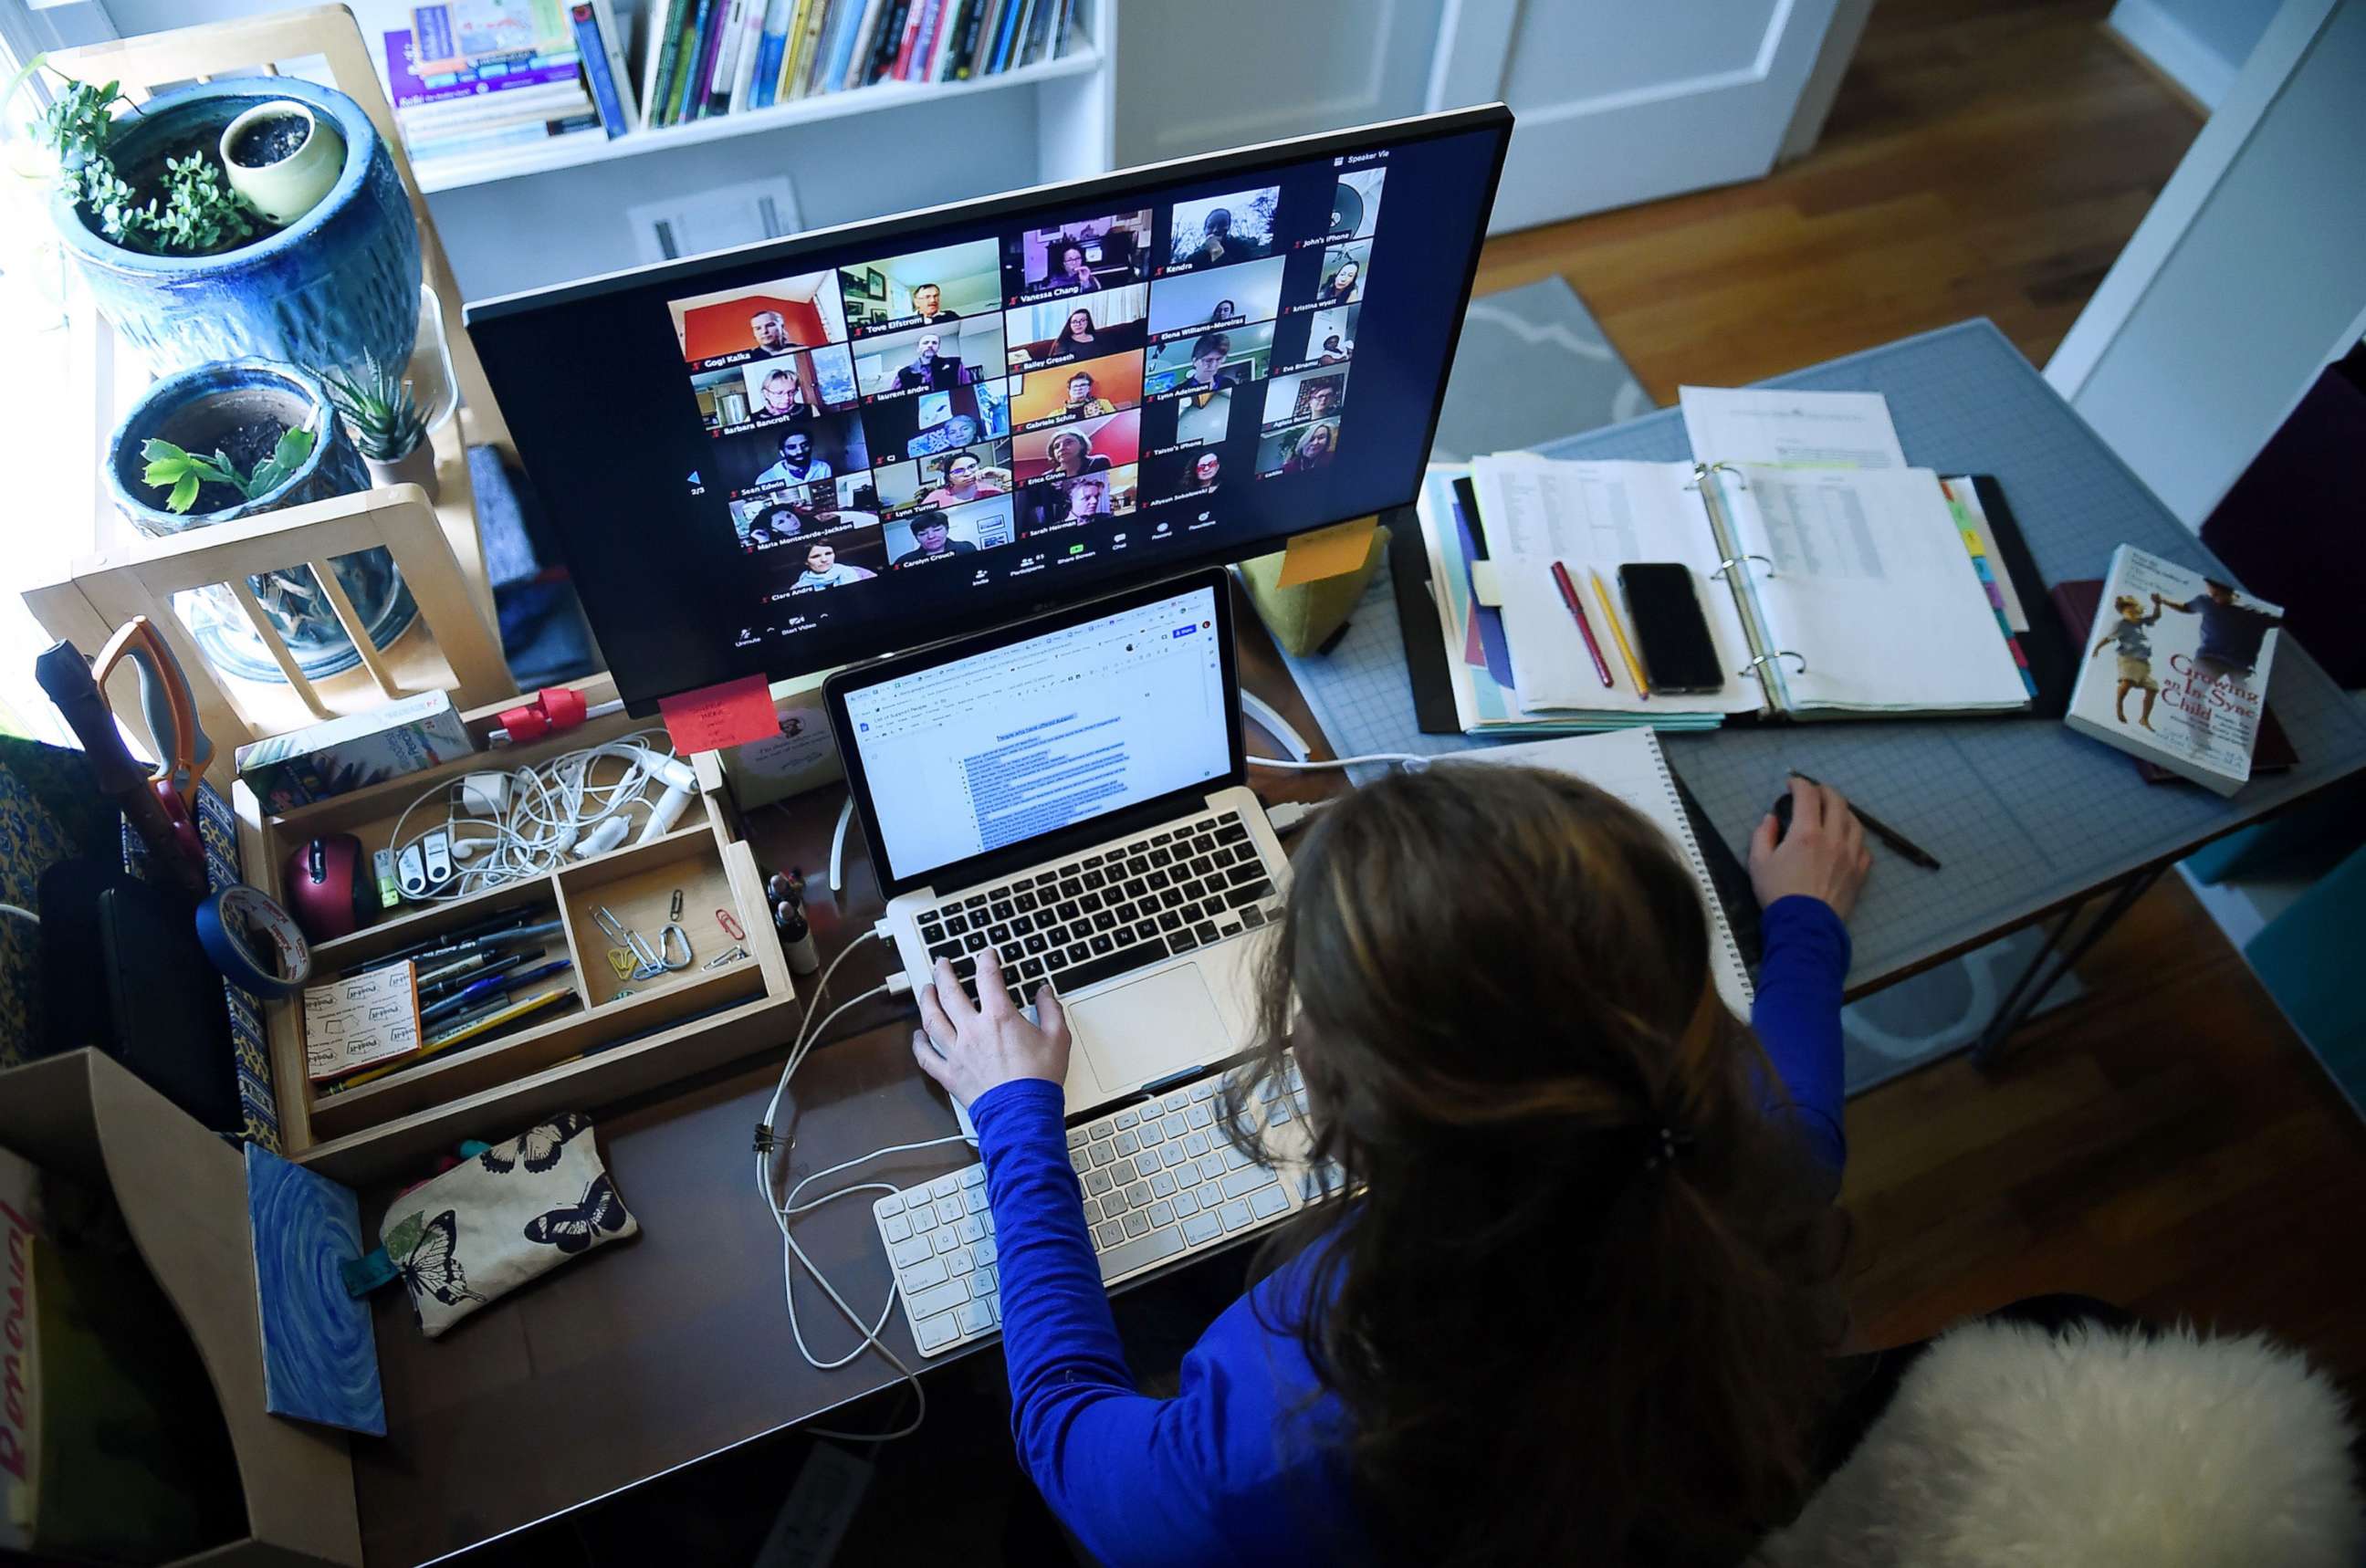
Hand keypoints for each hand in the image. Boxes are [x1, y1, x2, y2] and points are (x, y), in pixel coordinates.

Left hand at [912, 946, 1071, 1106]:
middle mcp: (972, 1030)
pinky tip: (917, 1036)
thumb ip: (1051, 1010)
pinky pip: (927, 1056)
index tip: (985, 955)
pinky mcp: (950, 1074)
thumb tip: (1045, 992)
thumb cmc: (1039, 1080)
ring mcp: (957, 1052)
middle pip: (950, 992)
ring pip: (932, 1019)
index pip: (987, 977)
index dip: (985, 960)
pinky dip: (919, 1044)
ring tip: (925, 989)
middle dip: (944, 973)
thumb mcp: (1058, 1038)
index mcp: (999, 1017)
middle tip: (941, 964)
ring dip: (926, 1001)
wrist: (1023, 1114)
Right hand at [1749, 777, 1871, 920]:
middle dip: (1824, 791)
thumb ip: (1762, 835)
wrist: (1804, 926)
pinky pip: (1863, 847)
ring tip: (1832, 814)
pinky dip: (1854, 838)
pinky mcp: (1860, 871)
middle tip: (1813, 793)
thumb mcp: (1757, 863)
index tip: (1791, 784)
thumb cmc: (1778, 894)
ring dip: (1842, 811)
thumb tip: (1771, 819)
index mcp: (1806, 833)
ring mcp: (1851, 855)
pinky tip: (1845, 842)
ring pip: (1854, 821)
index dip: (1799, 784)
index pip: (1808, 795)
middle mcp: (1833, 838)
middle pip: (1837, 801)